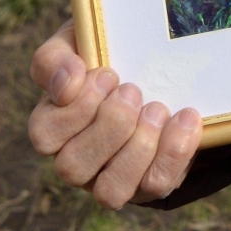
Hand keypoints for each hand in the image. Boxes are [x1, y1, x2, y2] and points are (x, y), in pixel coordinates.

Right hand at [29, 20, 202, 207]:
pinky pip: (156, 185)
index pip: (45, 135)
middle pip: (73, 167)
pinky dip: (173, 151)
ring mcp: (112, 176)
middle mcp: (77, 159)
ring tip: (157, 107)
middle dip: (109, 125)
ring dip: (137, 148)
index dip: (78, 107)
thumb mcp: (79, 39)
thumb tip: (67, 81)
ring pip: (109, 191)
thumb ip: (56, 57)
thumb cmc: (108, 48)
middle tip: (133, 90)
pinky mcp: (149, 183)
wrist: (161, 58)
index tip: (109, 74)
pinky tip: (186, 117)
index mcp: (54, 125)